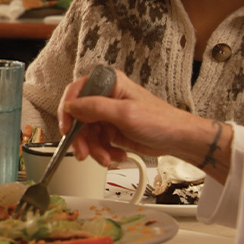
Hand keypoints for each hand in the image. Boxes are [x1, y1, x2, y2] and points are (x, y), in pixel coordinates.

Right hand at [59, 71, 232, 183]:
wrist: (178, 140)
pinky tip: (116, 156)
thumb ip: (95, 108)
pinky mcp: (112, 130)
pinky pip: (97, 142)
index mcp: (109, 83)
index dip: (68, 110)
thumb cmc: (160, 121)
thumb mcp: (125, 114)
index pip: (77, 92)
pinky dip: (103, 152)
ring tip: (107, 159)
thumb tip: (71, 106)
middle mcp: (106, 97)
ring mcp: (109, 114)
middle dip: (82, 138)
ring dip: (94, 149)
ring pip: (87, 133)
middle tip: (84, 153)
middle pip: (79, 117)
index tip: (66, 129)